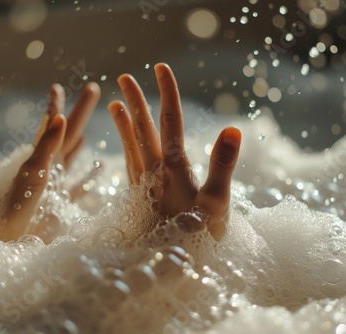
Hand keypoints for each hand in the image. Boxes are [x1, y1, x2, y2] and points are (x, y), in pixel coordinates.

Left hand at [0, 82, 100, 240]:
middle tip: (92, 90)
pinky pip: (80, 184)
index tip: (57, 87)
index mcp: (43, 155)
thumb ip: (47, 145)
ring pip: (73, 158)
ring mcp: (57, 184)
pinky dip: (90, 175)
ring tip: (89, 133)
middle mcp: (50, 166)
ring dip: (81, 143)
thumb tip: (62, 118)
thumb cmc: (18, 206)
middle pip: (70, 134)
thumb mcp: (33, 171)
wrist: (11, 238)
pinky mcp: (63, 203)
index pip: (53, 124)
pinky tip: (100, 167)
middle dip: (80, 113)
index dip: (56, 105)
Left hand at [108, 63, 240, 239]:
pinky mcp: (139, 197)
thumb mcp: (216, 204)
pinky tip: (125, 146)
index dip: (166, 93)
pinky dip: (124, 148)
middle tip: (125, 77)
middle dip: (135, 100)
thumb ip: (222, 166)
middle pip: (143, 129)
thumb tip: (232, 129)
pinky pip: (127, 165)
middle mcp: (154, 172)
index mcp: (174, 169)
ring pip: (131, 146)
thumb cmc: (201, 239)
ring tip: (114, 104)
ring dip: (124, 122)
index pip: (169, 122)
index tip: (160, 68)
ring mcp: (144, 184)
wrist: (174, 269)